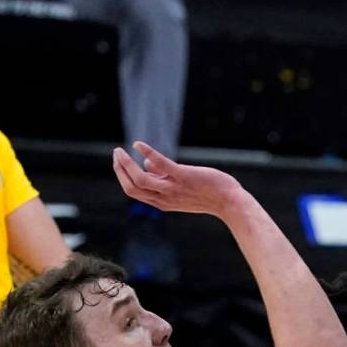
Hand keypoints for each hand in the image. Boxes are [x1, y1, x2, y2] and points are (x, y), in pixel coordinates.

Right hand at [112, 142, 252, 216]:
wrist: (230, 202)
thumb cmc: (208, 194)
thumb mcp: (181, 190)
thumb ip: (163, 179)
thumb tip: (146, 164)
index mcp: (163, 202)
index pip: (134, 191)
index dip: (122, 177)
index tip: (118, 162)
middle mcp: (165, 198)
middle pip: (132, 187)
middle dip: (119, 170)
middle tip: (116, 153)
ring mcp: (174, 188)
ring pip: (140, 179)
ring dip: (126, 164)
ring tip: (120, 150)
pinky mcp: (184, 177)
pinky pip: (160, 164)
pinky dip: (147, 153)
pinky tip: (138, 145)